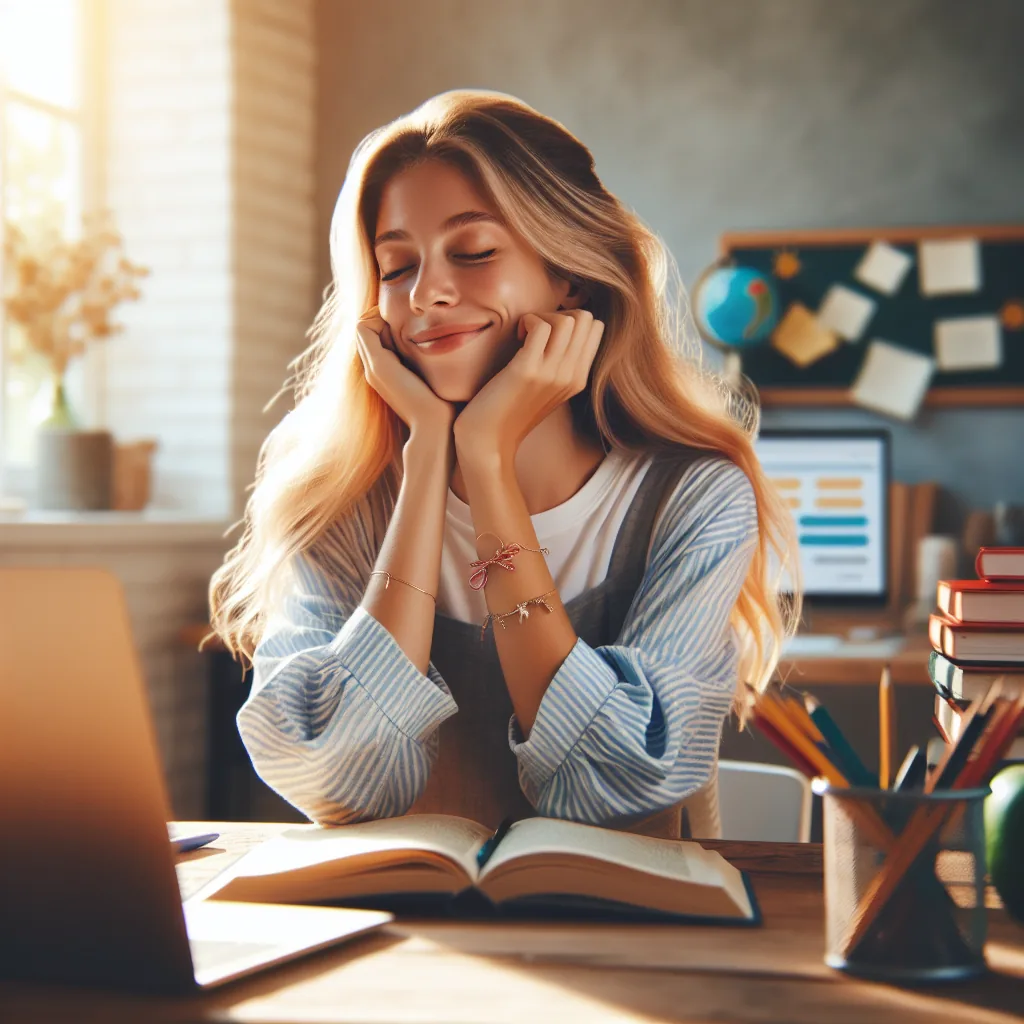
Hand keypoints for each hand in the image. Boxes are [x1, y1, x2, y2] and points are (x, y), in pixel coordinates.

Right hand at [355, 309, 455, 435]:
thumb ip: (430, 365)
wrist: (436, 427)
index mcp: (385, 374)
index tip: (413, 321)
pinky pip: (364, 328)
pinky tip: (405, 324)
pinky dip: (379, 318)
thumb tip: (445, 348)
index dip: (388, 323)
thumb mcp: (434, 380)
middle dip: (384, 316)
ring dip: (381, 316)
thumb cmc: (443, 408)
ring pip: (363, 326)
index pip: (376, 337)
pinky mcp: (377, 364)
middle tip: (409, 314)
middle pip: (367, 330)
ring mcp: (373, 367)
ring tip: (407, 318)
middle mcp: (374, 370)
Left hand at [453, 309, 603, 461]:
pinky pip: (541, 326)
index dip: (570, 320)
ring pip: (568, 319)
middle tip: (534, 331)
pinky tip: (517, 336)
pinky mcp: (528, 371)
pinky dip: (528, 321)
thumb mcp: (544, 388)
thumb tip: (559, 329)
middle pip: (586, 319)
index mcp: (578, 379)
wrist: (487, 442)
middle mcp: (571, 376)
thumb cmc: (508, 411)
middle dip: (557, 313)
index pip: (595, 328)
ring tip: (525, 334)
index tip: (546, 335)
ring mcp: (552, 374)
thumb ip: (558, 364)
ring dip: (542, 316)